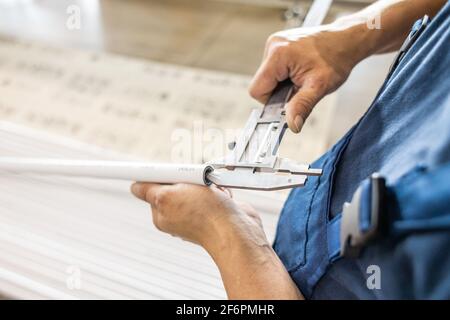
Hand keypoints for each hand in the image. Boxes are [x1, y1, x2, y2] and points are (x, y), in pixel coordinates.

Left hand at [130, 183, 267, 253]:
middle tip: (194, 181)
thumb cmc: (205, 216)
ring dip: (205, 182)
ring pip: (196, 184)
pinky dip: (218, 188)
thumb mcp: (167, 198)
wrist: (236, 231)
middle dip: (187, 176)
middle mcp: (178, 213)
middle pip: (175, 182)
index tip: (166, 171)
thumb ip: (149, 190)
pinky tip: (222, 197)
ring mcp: (197, 211)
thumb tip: (134, 186)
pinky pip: (213, 189)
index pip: (153, 187)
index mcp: (162, 212)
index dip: (159, 176)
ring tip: (212, 192)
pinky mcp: (215, 208)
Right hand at [249, 23, 370, 132]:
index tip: (288, 101)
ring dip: (283, 84)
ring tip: (303, 78)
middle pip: (262, 83)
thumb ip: (302, 106)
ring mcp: (276, 43)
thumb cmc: (337, 58)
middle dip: (280, 92)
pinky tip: (301, 71)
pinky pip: (275, 68)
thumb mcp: (319, 87)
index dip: (271, 101)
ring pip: (268, 77)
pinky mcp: (280, 44)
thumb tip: (292, 125)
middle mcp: (273, 45)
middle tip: (301, 87)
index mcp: (278, 55)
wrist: (348, 41)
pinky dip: (286, 75)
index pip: (257, 89)